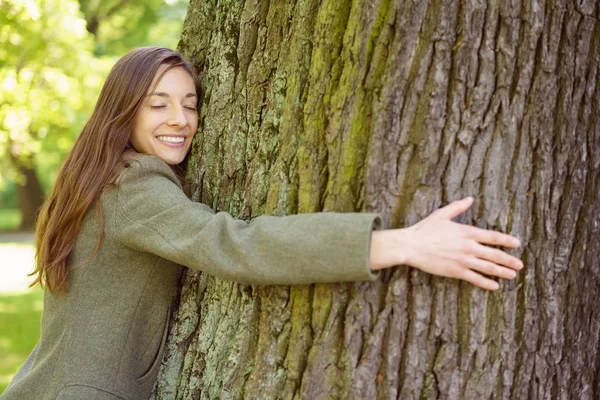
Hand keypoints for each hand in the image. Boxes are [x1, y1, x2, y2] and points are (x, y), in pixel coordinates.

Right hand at [369, 197, 522, 290]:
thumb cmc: (424, 229)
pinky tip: (494, 286)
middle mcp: (468, 247)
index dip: (506, 240)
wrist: (412, 245)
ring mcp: (463, 260)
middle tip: (519, 265)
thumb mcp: (442, 214)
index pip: (492, 237)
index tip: (517, 244)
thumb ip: (458, 207)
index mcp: (466, 232)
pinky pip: (475, 279)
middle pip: (494, 254)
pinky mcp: (455, 271)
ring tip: (512, 275)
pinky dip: (486, 283)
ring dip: (502, 272)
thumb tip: (470, 198)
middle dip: (509, 260)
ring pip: (488, 268)